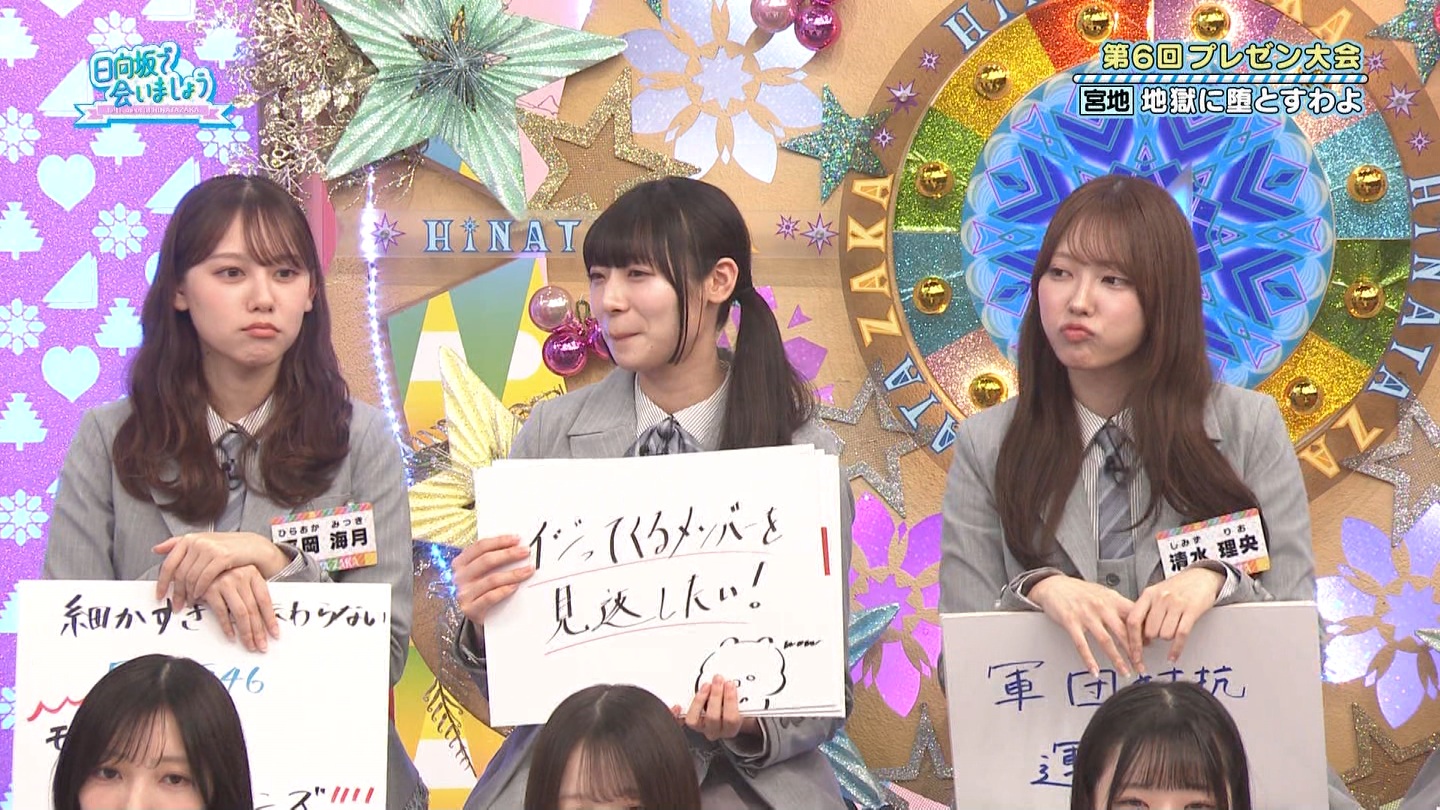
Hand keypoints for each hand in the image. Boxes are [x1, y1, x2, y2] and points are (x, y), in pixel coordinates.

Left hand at [153, 532, 286, 609]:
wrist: (253, 546)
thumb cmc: (228, 547)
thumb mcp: (201, 543)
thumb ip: (178, 544)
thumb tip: (156, 549)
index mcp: (189, 539)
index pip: (169, 564)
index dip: (162, 582)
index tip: (160, 595)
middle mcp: (198, 542)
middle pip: (179, 573)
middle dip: (177, 592)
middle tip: (177, 604)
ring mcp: (210, 548)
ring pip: (191, 577)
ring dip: (189, 593)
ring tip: (190, 602)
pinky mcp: (222, 556)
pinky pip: (205, 577)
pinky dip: (201, 589)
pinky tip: (201, 595)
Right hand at [197, 565, 279, 652]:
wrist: (201, 561)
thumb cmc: (224, 573)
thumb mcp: (242, 579)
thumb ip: (251, 594)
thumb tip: (265, 621)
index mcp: (253, 574)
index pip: (265, 601)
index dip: (271, 620)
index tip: (274, 634)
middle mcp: (241, 577)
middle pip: (254, 610)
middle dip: (259, 631)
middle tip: (261, 646)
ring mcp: (225, 582)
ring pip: (241, 613)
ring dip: (246, 632)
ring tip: (250, 645)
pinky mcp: (210, 590)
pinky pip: (221, 613)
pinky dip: (227, 627)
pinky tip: (232, 636)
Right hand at [452, 535, 533, 626]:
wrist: (474, 614)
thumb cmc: (480, 589)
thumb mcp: (480, 572)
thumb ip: (492, 559)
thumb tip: (515, 547)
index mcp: (461, 562)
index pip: (480, 547)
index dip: (499, 541)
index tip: (517, 539)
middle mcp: (460, 577)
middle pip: (486, 560)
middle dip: (509, 554)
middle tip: (525, 552)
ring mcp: (463, 593)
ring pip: (491, 579)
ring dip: (513, 574)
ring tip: (527, 570)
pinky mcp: (470, 609)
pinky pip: (490, 597)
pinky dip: (505, 590)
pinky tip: (515, 586)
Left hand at [673, 675, 761, 741]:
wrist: (726, 715)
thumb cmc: (733, 707)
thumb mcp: (741, 703)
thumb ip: (739, 695)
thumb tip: (734, 681)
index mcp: (732, 728)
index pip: (732, 718)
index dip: (730, 700)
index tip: (730, 684)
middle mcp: (716, 731)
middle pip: (713, 717)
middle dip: (716, 695)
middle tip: (718, 680)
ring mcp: (702, 728)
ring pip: (696, 720)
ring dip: (700, 699)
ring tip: (706, 685)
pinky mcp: (692, 724)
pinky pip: (684, 720)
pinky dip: (678, 714)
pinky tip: (679, 704)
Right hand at [1029, 574, 1137, 676]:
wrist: (1055, 584)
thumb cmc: (1080, 591)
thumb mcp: (1104, 594)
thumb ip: (1120, 608)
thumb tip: (1138, 626)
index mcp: (1113, 599)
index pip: (1134, 618)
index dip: (1144, 635)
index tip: (1150, 648)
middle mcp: (1102, 606)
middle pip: (1123, 633)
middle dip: (1135, 653)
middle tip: (1141, 667)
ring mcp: (1086, 614)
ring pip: (1106, 641)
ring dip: (1117, 659)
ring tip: (1124, 671)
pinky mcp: (1071, 622)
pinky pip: (1082, 645)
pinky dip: (1089, 660)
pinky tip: (1094, 670)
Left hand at [1127, 566, 1224, 666]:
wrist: (1201, 576)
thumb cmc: (1177, 587)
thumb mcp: (1156, 593)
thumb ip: (1145, 610)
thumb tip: (1136, 635)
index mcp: (1148, 594)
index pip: (1133, 620)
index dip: (1132, 640)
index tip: (1133, 654)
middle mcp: (1161, 598)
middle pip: (1150, 632)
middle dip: (1154, 638)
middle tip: (1159, 633)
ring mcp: (1177, 604)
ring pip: (1165, 635)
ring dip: (1168, 637)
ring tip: (1172, 628)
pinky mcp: (1192, 610)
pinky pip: (1181, 635)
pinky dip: (1176, 649)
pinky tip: (1173, 655)